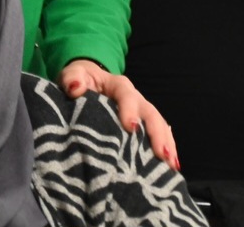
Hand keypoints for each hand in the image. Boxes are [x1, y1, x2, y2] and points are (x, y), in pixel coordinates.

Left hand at [58, 60, 178, 170]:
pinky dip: (164, 150)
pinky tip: (170, 168)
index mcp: (118, 86)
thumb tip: (75, 88)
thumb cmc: (78, 80)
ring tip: (172, 165)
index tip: (130, 127)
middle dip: (157, 133)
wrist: (85, 82)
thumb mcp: (72, 75)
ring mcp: (141, 113)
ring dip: (166, 144)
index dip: (129, 110)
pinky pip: (158, 136)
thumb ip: (72, 78)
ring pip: (159, 126)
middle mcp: (135, 98)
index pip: (126, 96)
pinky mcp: (142, 127)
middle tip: (162, 154)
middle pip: (151, 113)